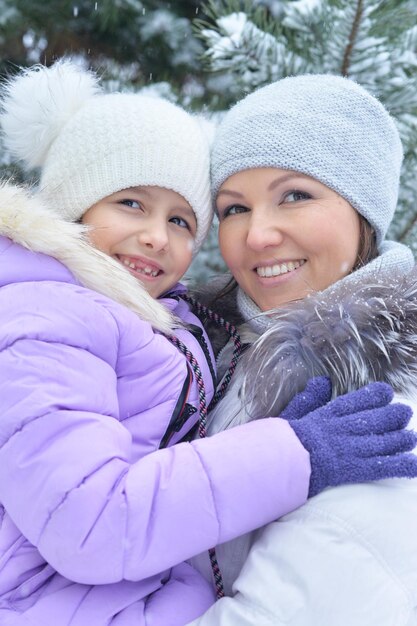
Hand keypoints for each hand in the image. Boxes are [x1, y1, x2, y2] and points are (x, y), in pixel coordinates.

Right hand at [282, 382, 416, 496]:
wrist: (282, 462)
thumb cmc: (282, 440)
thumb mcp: (293, 414)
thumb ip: (309, 398)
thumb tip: (321, 381)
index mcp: (329, 414)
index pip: (357, 401)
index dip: (374, 396)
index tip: (386, 392)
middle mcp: (344, 428)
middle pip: (375, 419)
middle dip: (393, 416)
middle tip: (405, 412)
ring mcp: (351, 448)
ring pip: (384, 441)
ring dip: (400, 440)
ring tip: (411, 438)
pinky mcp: (355, 469)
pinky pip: (383, 467)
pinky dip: (400, 466)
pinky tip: (413, 465)